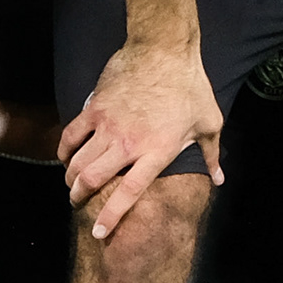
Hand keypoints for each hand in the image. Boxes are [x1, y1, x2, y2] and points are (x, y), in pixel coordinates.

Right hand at [59, 41, 220, 238]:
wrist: (163, 49)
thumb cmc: (189, 86)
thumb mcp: (209, 122)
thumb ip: (211, 155)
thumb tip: (219, 178)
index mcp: (157, 152)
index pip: (128, 193)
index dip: (111, 216)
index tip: (99, 233)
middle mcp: (129, 144)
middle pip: (93, 180)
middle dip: (79, 197)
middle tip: (77, 202)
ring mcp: (108, 126)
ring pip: (78, 162)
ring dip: (71, 178)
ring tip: (71, 184)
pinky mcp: (95, 108)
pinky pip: (70, 135)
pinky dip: (63, 151)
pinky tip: (64, 158)